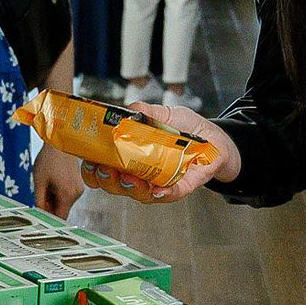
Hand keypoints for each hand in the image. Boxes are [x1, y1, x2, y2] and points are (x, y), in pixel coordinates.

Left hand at [33, 143, 83, 217]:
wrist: (59, 143)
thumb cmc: (48, 159)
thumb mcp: (39, 182)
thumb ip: (39, 201)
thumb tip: (39, 214)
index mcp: (67, 194)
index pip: (60, 217)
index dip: (49, 218)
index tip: (40, 216)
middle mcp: (76, 193)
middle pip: (62, 210)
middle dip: (50, 206)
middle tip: (40, 195)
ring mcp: (79, 189)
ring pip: (64, 203)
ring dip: (54, 199)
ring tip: (46, 185)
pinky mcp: (78, 185)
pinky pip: (67, 195)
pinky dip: (59, 193)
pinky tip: (53, 183)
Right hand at [79, 102, 240, 203]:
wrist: (217, 140)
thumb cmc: (188, 129)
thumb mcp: (166, 115)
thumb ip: (148, 113)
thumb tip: (131, 109)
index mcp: (131, 157)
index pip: (104, 168)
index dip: (93, 169)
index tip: (88, 161)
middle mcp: (141, 175)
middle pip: (116, 185)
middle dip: (107, 180)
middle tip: (104, 169)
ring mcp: (160, 184)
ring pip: (139, 194)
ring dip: (130, 187)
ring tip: (127, 178)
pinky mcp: (181, 188)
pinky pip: (169, 195)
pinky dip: (160, 194)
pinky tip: (154, 189)